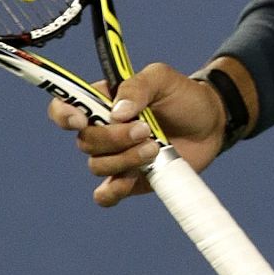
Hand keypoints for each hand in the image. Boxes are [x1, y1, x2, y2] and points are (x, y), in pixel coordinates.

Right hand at [45, 62, 227, 206]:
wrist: (210, 124)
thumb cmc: (183, 96)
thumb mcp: (162, 79)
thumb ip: (138, 86)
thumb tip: (117, 112)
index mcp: (102, 102)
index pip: (65, 108)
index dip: (64, 114)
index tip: (82, 119)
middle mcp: (103, 130)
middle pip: (85, 141)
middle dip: (114, 138)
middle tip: (145, 129)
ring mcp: (115, 157)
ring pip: (98, 166)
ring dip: (125, 159)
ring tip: (155, 146)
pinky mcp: (129, 180)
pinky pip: (106, 195)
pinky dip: (113, 191)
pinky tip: (132, 179)